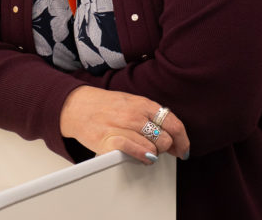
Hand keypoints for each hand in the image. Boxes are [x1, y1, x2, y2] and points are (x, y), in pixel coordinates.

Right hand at [59, 85, 189, 164]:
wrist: (77, 107)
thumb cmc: (106, 106)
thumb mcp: (132, 102)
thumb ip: (151, 115)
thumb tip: (172, 135)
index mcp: (143, 103)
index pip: (173, 123)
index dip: (183, 140)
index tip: (184, 150)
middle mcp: (135, 115)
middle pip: (166, 139)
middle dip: (166, 148)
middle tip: (159, 150)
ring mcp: (122, 127)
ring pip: (154, 149)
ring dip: (154, 155)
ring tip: (146, 152)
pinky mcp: (110, 141)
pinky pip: (136, 153)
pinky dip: (143, 158)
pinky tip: (141, 158)